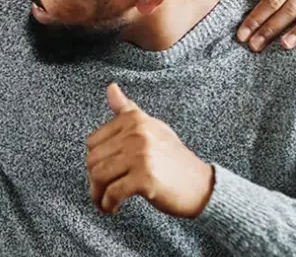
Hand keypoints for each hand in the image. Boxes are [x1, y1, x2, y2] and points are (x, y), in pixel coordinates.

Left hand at [86, 84, 213, 217]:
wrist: (202, 186)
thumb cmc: (174, 159)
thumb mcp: (152, 127)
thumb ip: (127, 110)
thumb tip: (110, 87)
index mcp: (135, 120)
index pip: (93, 141)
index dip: (94, 160)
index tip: (101, 171)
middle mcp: (137, 134)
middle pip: (93, 159)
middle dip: (93, 180)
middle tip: (101, 191)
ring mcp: (141, 156)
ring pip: (99, 176)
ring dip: (97, 194)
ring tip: (104, 202)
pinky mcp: (145, 178)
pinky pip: (113, 193)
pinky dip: (108, 204)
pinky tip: (112, 208)